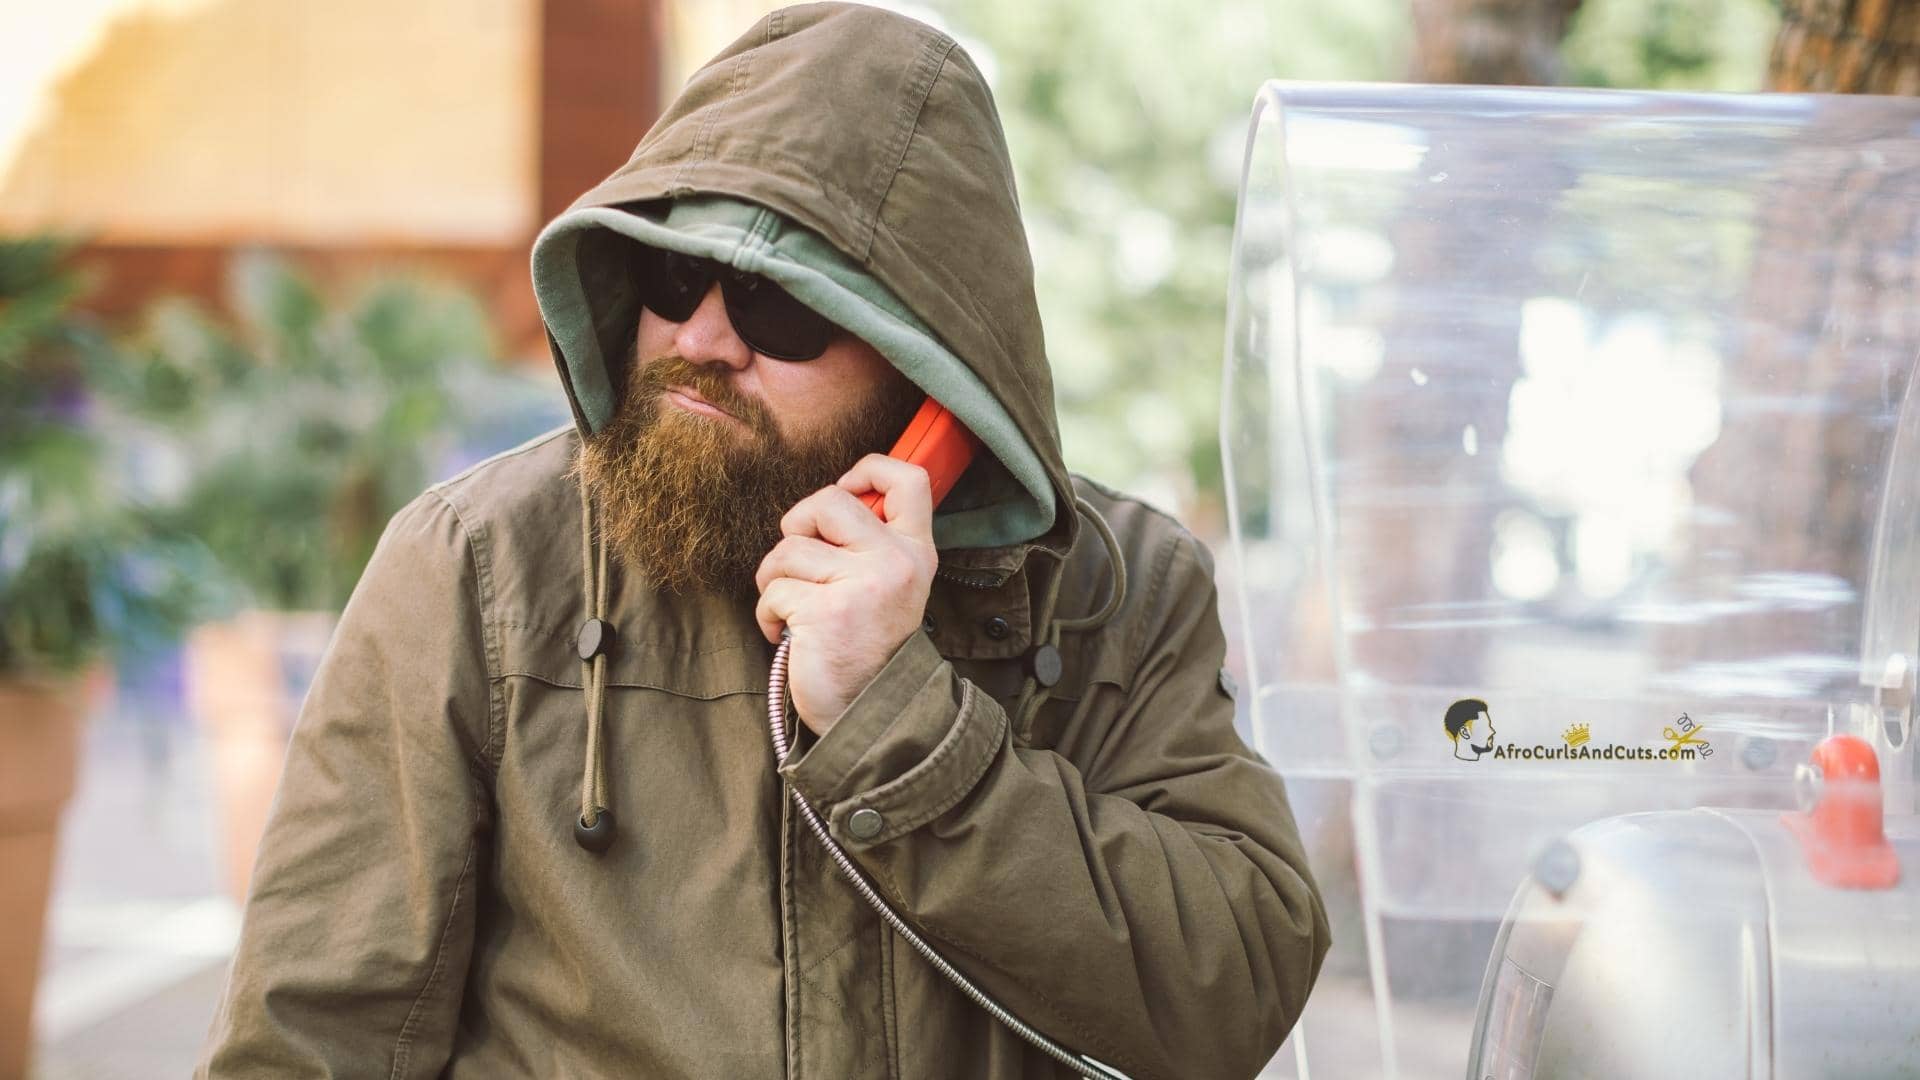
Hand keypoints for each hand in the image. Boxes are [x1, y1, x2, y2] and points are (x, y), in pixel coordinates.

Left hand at [754, 454, 936, 736]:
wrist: (871, 715)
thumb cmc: (868, 648)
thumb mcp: (890, 588)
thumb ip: (872, 546)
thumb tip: (825, 505)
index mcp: (915, 552)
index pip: (910, 480)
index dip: (869, 469)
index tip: (845, 488)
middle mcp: (895, 563)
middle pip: (829, 501)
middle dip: (796, 526)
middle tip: (800, 561)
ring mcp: (861, 586)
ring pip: (788, 550)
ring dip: (775, 580)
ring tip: (793, 611)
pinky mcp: (824, 613)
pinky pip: (773, 590)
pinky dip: (767, 614)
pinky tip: (786, 635)